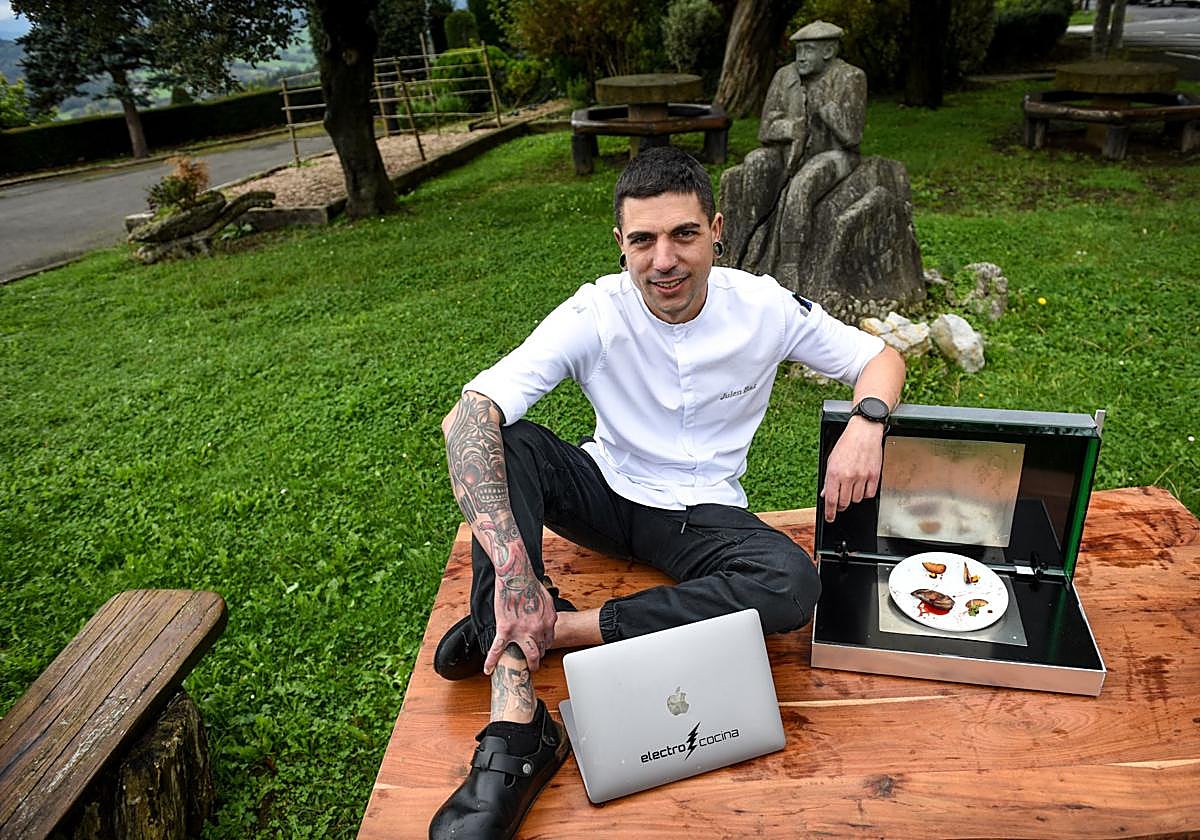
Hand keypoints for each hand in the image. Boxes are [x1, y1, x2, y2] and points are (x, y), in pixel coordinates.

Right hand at [484, 560, 556, 674]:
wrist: (515, 576)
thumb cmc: (529, 583)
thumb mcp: (546, 599)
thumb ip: (547, 613)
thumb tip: (547, 620)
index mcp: (549, 621)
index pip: (548, 640)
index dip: (542, 645)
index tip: (537, 647)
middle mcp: (538, 628)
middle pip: (540, 650)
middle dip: (536, 657)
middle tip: (532, 662)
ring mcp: (522, 630)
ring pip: (528, 654)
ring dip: (526, 664)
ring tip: (521, 669)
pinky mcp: (505, 629)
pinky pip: (498, 649)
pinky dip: (492, 661)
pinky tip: (488, 669)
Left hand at [821, 416, 884, 522]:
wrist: (864, 432)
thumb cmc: (846, 443)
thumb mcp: (831, 460)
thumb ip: (828, 480)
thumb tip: (825, 495)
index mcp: (834, 473)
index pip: (831, 500)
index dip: (830, 513)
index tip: (830, 518)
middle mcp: (848, 476)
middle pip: (844, 503)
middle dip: (841, 506)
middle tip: (840, 503)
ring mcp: (862, 477)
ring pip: (857, 499)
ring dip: (853, 497)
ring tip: (852, 487)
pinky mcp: (874, 476)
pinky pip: (869, 494)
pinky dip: (865, 493)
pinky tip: (862, 485)